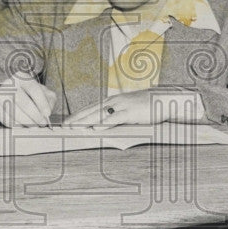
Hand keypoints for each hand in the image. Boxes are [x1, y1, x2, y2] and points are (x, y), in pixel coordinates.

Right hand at [0, 74, 56, 127]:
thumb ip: (48, 99)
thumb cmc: (27, 93)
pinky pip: (6, 119)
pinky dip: (16, 125)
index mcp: (22, 77)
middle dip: (35, 115)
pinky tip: (23, 126)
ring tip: (34, 126)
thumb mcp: (40, 91)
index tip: (48, 114)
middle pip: (24, 102)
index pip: (34, 89)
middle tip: (42, 123)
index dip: (42, 103)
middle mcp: (10, 83)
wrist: (3, 93)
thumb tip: (48, 112)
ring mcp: (0, 94)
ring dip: (27, 122)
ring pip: (15, 112)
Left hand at [62, 89, 204, 127]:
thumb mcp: (128, 109)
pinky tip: (95, 129)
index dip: (79, 115)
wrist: (163, 100)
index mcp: (112, 101)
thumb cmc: (146, 106)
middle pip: (91, 111)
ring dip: (85, 122)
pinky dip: (103, 124)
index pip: (91, 108)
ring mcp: (121, 106)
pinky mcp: (130, 113)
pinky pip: (114, 119)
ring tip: (74, 128)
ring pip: (99, 115)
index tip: (68, 121)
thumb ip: (117, 116)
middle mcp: (114, 102)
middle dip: (77, 118)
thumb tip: (105, 125)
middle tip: (64, 126)